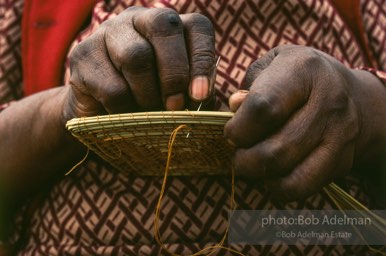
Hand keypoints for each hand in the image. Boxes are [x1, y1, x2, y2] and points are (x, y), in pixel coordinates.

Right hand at [63, 7, 215, 119]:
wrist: (100, 112)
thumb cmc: (147, 100)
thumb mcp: (177, 96)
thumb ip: (193, 92)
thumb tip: (202, 96)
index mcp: (169, 26)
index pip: (197, 27)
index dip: (202, 59)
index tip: (200, 95)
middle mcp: (138, 19)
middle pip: (163, 27)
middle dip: (174, 73)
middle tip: (175, 106)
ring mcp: (107, 32)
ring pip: (136, 56)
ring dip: (148, 95)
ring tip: (149, 113)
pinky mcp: (83, 54)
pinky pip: (111, 86)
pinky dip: (124, 109)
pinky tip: (124, 114)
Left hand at [225, 45, 385, 201]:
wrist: (353, 96)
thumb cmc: (299, 79)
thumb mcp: (272, 64)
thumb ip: (249, 84)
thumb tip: (235, 108)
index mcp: (304, 70)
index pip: (264, 108)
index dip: (239, 128)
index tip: (231, 132)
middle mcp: (328, 102)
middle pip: (275, 150)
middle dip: (244, 159)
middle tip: (238, 151)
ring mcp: (339, 135)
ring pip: (287, 175)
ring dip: (258, 175)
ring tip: (251, 161)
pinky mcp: (342, 161)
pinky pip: (300, 188)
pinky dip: (277, 187)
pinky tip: (271, 172)